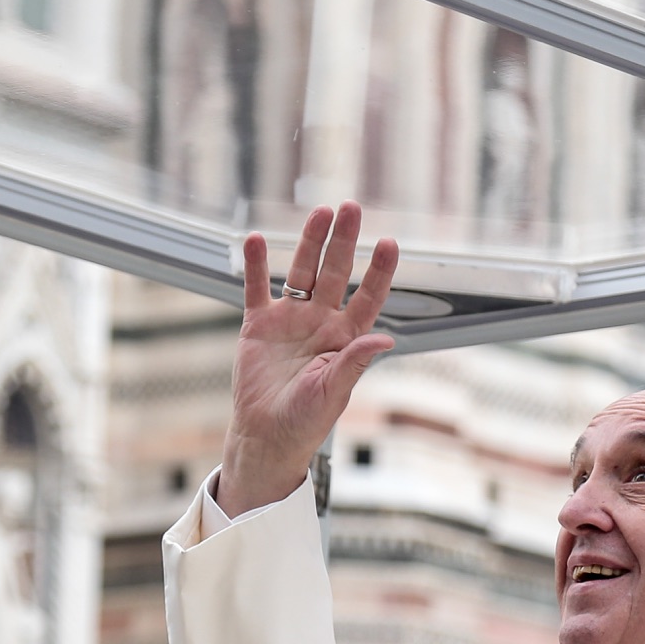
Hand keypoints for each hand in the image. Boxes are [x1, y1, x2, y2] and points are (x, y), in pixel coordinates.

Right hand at [217, 202, 399, 517]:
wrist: (266, 436)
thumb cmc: (306, 422)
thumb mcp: (334, 392)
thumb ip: (355, 361)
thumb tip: (386, 337)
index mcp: (345, 339)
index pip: (368, 297)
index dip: (379, 271)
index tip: (389, 243)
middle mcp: (321, 323)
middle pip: (336, 273)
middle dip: (344, 241)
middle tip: (351, 207)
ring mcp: (290, 320)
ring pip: (302, 272)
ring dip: (310, 243)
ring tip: (319, 213)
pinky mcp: (258, 325)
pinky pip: (257, 288)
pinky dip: (256, 265)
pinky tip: (257, 240)